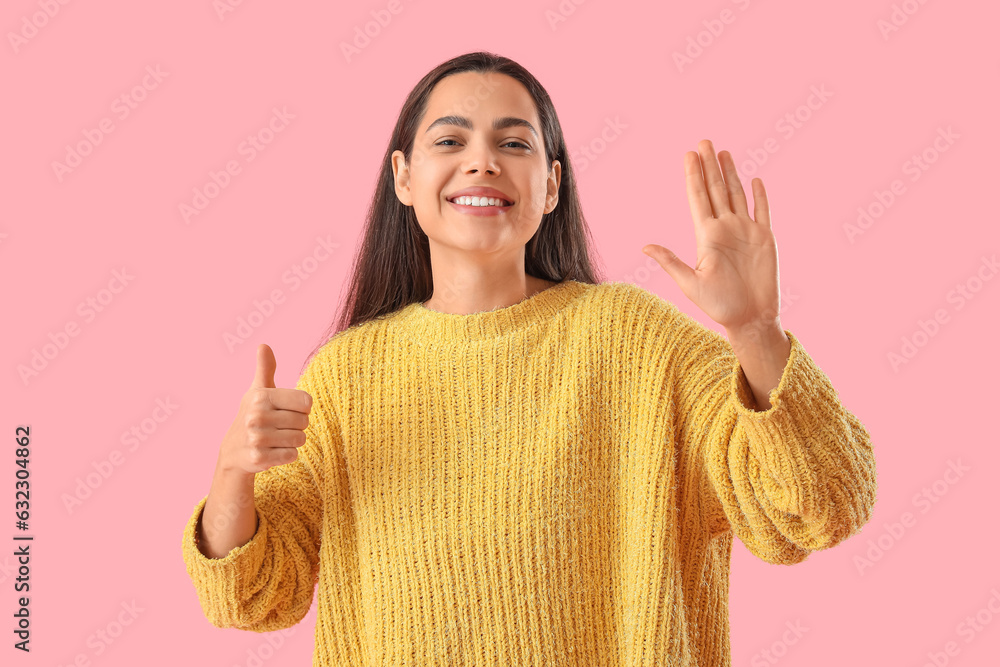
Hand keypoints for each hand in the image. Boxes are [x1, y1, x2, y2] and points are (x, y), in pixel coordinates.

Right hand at [218, 343, 313, 474]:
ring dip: (293, 441)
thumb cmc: (254, 415)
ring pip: (300, 439)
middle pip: (304, 421)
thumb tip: (263, 345)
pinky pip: (292, 455)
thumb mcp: (258, 390)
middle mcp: (256, 416)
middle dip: (297, 426)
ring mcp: (256, 438)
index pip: (306, 401)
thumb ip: (265, 368)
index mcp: (261, 396)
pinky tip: (273, 451)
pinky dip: (287, 455)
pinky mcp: (259, 458)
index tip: (287, 410)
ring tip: (277, 439)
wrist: (234, 450)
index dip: (302, 408)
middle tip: (280, 427)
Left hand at [642, 139, 780, 334]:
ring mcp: (746, 232)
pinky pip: (763, 211)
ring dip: (730, 173)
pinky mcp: (765, 238)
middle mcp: (725, 229)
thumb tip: (644, 246)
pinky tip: (754, 179)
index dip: (693, 176)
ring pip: (737, 194)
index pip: (698, 198)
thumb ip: (670, 261)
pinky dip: (759, 195)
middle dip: (709, 166)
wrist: (750, 319)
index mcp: (706, 236)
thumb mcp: (689, 283)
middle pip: (716, 190)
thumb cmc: (719, 306)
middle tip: (703, 141)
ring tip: (723, 152)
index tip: (688, 154)